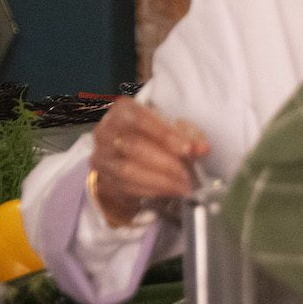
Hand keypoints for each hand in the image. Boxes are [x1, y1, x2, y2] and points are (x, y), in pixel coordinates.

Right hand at [89, 99, 208, 225]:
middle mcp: (105, 131)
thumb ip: (189, 136)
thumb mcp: (174, 129)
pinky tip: (168, 192)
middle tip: (188, 175)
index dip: (165, 135)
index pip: (141, 119)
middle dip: (165, 162)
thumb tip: (202, 148)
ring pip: (127, 170)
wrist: (129, 157)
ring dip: (159, 181)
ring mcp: (101, 156)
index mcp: (123, 111)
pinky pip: (125, 187)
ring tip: (182, 186)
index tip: (188, 150)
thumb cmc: (154, 137)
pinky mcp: (102, 179)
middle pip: (134, 146)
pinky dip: (150, 191)